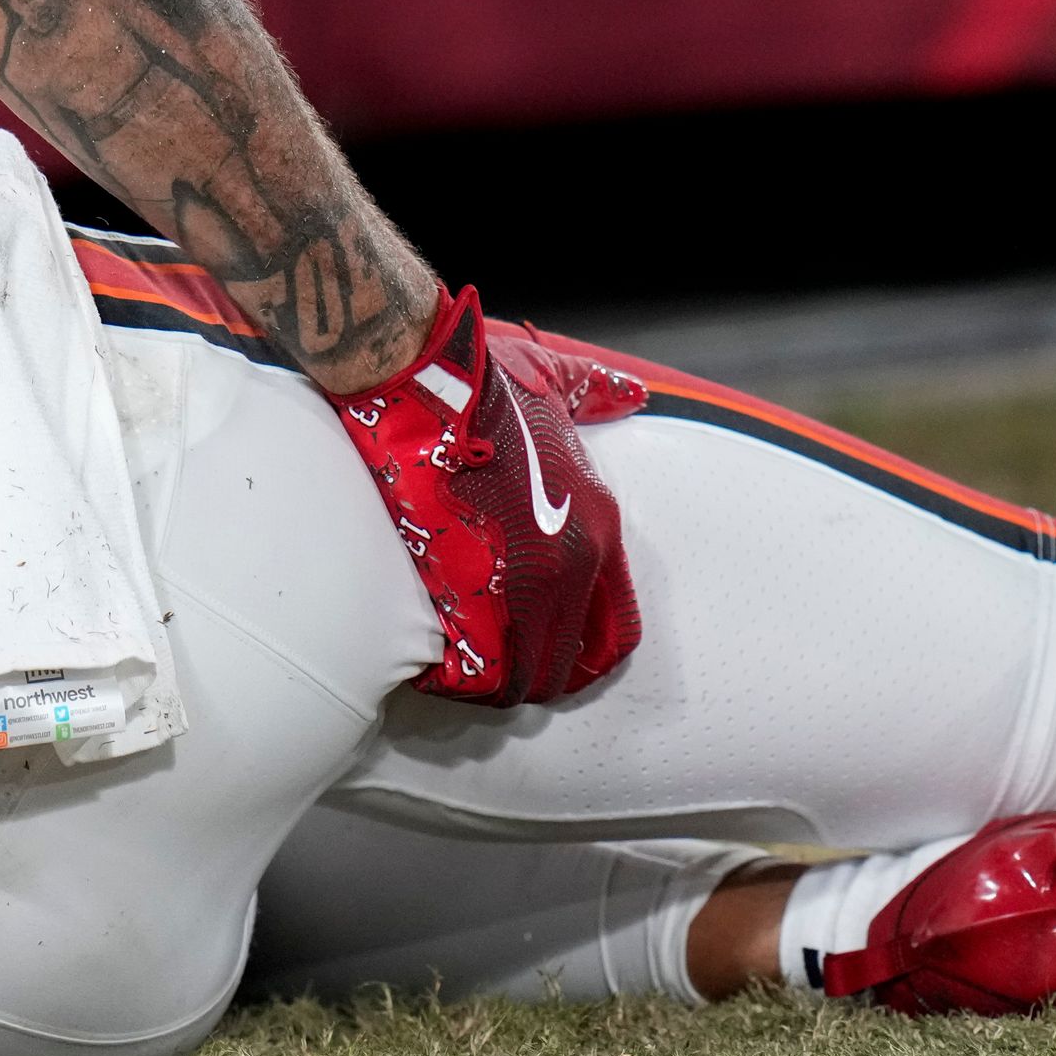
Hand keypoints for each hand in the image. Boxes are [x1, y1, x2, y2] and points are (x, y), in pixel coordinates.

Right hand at [329, 291, 643, 703]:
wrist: (422, 376)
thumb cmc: (482, 374)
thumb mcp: (556, 377)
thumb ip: (597, 389)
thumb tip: (633, 393)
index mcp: (598, 521)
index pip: (614, 623)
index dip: (582, 649)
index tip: (551, 656)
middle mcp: (578, 558)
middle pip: (568, 658)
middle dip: (535, 675)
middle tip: (499, 675)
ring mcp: (527, 579)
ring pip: (523, 673)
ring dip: (494, 682)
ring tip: (459, 676)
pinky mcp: (474, 588)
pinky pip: (477, 667)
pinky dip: (455, 677)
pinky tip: (431, 667)